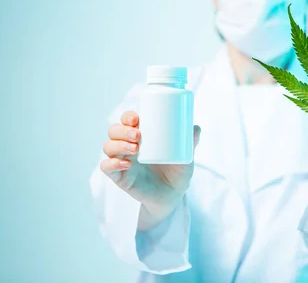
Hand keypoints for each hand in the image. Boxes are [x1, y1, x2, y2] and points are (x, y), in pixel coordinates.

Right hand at [100, 111, 200, 229]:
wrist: (173, 196)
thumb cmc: (177, 171)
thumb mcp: (185, 155)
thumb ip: (191, 141)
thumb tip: (195, 127)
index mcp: (141, 136)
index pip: (127, 120)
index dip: (128, 116)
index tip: (137, 118)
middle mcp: (128, 146)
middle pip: (114, 131)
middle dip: (122, 130)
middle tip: (138, 135)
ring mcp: (122, 161)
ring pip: (108, 147)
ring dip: (118, 144)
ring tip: (135, 149)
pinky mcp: (119, 177)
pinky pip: (106, 168)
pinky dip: (112, 164)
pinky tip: (125, 164)